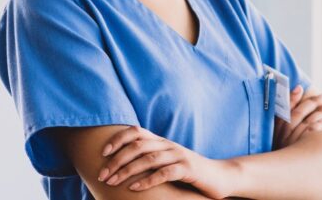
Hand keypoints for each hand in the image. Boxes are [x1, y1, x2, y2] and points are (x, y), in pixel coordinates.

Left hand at [97, 125, 233, 198]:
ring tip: (113, 182)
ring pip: (149, 159)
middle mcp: (168, 145)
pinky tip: (134, 188)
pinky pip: (165, 173)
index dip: (118, 139)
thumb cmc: (188, 171)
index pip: (136, 132)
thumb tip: (121, 165)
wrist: (219, 176)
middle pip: (138, 146)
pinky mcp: (188, 169)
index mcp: (161, 141)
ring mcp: (179, 156)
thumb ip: (150, 159)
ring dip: (127, 170)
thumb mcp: (167, 161)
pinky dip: (148, 180)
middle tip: (102, 175)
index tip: (102, 153)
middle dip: (117, 160)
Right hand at [273, 85, 321, 149]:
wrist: (279, 176)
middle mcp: (282, 136)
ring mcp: (292, 145)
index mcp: (276, 130)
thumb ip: (286, 116)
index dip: (292, 97)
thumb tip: (297, 92)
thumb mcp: (281, 135)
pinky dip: (319, 126)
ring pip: (307, 123)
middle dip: (312, 102)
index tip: (301, 87)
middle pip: (298, 114)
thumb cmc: (284, 152)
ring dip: (320, 112)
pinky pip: (311, 136)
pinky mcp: (300, 153)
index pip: (284, 109)